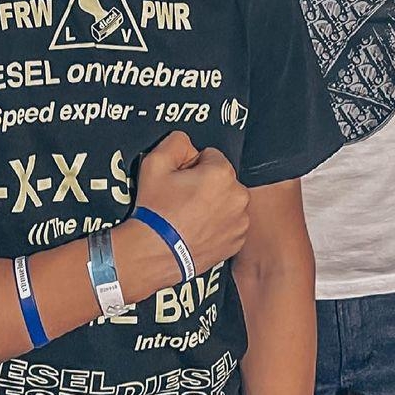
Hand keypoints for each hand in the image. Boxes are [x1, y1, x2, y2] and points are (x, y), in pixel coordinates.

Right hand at [134, 132, 248, 275]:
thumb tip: (188, 144)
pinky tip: (197, 230)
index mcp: (222, 173)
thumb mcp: (154, 163)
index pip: (211, 156)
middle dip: (206, 184)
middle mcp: (239, 196)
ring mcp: (240, 221)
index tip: (180, 181)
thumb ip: (176, 141)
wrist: (153, 253)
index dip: (192, 166)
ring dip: (214, 204)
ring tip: (189, 217)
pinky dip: (217, 225)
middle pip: (222, 178)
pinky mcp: (237, 241)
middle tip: (182, 200)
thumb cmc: (155, 210)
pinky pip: (230, 223)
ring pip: (227, 201)